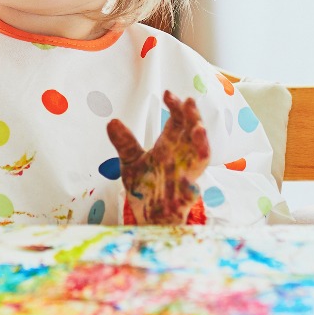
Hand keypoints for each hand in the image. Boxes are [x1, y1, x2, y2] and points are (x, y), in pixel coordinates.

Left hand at [107, 91, 210, 224]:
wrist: (147, 220)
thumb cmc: (146, 190)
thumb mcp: (130, 164)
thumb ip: (125, 144)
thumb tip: (112, 121)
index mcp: (170, 149)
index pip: (178, 123)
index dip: (176, 108)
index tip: (168, 94)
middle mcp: (180, 161)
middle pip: (192, 136)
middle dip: (193, 119)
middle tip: (189, 102)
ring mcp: (183, 181)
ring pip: (199, 163)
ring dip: (201, 147)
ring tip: (199, 130)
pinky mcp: (181, 203)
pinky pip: (189, 196)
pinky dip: (190, 190)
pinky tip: (191, 184)